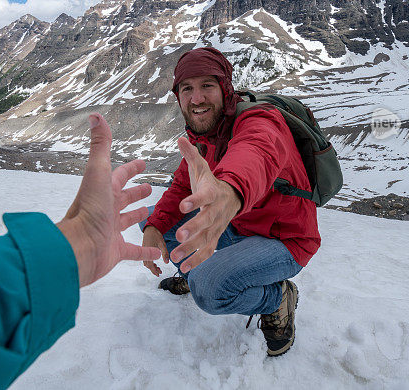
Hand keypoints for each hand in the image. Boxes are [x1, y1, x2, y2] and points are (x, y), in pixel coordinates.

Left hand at [56, 113, 160, 286]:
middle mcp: (106, 209)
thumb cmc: (89, 209)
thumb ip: (100, 145)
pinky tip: (157, 252)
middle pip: (122, 198)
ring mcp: (110, 231)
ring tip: (149, 212)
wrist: (79, 247)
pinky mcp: (115, 251)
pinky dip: (145, 250)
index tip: (142, 163)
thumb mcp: (98, 172)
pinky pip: (133, 251)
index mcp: (103, 190)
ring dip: (137, 217)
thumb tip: (96, 115)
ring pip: (126, 222)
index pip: (119, 175)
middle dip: (134, 192)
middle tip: (148, 188)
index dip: (131, 169)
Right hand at [142, 225, 168, 275]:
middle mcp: (144, 252)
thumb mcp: (162, 244)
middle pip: (147, 265)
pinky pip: (146, 258)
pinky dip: (150, 262)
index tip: (158, 274)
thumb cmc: (156, 234)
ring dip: (151, 266)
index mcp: (148, 252)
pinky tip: (155, 261)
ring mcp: (144, 251)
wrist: (151, 228)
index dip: (153, 271)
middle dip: (153, 269)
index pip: (149, 265)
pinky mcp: (145, 249)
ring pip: (146, 262)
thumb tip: (167, 262)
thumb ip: (165, 253)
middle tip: (159, 272)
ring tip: (158, 268)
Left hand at [169, 137, 242, 272]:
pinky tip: (183, 269)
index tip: (183, 205)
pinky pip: (207, 251)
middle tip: (179, 235)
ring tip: (176, 257)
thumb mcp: (202, 168)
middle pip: (206, 220)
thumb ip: (191, 155)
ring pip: (206, 239)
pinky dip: (197, 261)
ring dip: (191, 249)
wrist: (232, 198)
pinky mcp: (214, 238)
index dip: (195, 200)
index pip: (204, 196)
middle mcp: (216, 211)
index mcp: (212, 192)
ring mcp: (217, 226)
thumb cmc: (211, 183)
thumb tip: (180, 138)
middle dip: (193, 228)